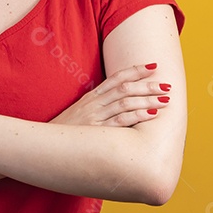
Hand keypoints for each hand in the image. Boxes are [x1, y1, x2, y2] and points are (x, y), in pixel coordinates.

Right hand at [50, 63, 170, 127]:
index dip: (136, 70)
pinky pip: (120, 121)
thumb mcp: (81, 113)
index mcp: (91, 97)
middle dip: (148, 86)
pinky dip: (137, 115)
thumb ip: (99, 106)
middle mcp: (94, 103)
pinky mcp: (96, 131)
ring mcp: (95, 117)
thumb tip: (121, 103)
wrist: (45, 145)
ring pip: (126, 102)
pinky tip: (151, 114)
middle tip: (166, 85)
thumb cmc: (66, 131)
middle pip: (125, 88)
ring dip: (148, 99)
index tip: (153, 67)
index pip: (116, 78)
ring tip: (165, 99)